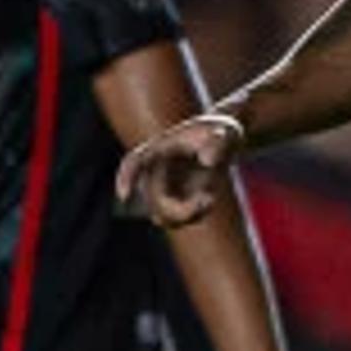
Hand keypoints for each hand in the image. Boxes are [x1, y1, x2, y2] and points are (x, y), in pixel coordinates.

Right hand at [115, 109, 242, 226]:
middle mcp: (156, 169)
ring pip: (162, 215)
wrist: (225, 141)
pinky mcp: (175, 200)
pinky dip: (193, 215)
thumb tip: (208, 161)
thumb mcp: (226, 132)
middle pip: (153, 200)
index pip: (135, 161)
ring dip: (186, 214)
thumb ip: (219, 143)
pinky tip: (210, 199)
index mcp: (161, 147)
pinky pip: (176, 219)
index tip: (124, 196)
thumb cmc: (222, 132)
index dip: (126, 177)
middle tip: (209, 200)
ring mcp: (164, 187)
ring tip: (211, 197)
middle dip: (178, 209)